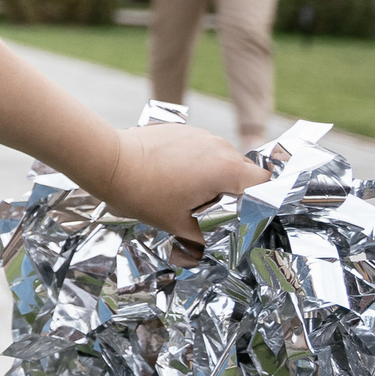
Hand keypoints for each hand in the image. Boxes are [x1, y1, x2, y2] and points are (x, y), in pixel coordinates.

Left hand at [96, 124, 263, 243]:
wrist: (109, 163)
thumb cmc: (143, 194)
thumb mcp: (181, 225)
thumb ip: (210, 237)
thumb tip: (222, 246)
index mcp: (227, 169)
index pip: (265, 183)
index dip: (260, 201)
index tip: (245, 214)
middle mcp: (220, 147)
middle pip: (244, 171)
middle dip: (235, 191)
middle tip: (214, 208)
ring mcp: (201, 134)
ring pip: (223, 159)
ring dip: (215, 175)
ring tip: (189, 192)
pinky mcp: (184, 130)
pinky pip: (203, 148)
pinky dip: (197, 162)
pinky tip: (175, 176)